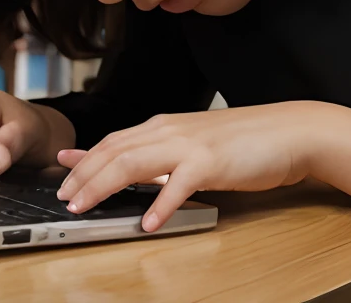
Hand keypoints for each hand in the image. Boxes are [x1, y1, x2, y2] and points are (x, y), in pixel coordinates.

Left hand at [55, 101, 325, 231]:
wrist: (289, 130)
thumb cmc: (247, 140)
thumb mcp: (197, 142)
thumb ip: (165, 152)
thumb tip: (139, 168)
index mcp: (166, 126)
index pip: (115, 140)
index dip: (85, 157)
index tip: (61, 168)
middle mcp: (171, 131)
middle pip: (114, 151)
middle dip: (83, 176)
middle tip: (63, 198)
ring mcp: (190, 145)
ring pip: (133, 163)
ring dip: (103, 186)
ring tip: (83, 209)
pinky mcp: (211, 163)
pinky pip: (178, 186)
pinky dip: (159, 206)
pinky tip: (147, 224)